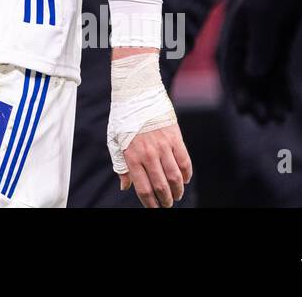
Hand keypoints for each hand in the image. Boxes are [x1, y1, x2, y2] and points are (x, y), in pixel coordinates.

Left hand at [106, 50, 191, 207]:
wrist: (137, 92)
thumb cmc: (123, 117)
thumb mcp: (114, 140)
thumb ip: (120, 165)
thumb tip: (124, 186)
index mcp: (132, 156)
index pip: (143, 188)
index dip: (150, 203)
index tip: (153, 208)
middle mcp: (148, 153)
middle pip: (161, 186)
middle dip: (165, 200)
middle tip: (167, 204)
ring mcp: (163, 145)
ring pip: (175, 177)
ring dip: (177, 190)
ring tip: (176, 195)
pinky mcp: (174, 137)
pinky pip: (185, 161)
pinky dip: (187, 174)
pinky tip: (185, 179)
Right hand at [219, 0, 301, 123]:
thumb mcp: (264, 15)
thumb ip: (260, 44)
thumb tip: (255, 73)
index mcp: (233, 39)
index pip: (232, 71)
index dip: (238, 91)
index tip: (245, 110)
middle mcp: (245, 48)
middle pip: (248, 81)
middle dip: (255, 101)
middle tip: (265, 121)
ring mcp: (261, 50)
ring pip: (264, 82)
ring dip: (269, 100)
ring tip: (278, 120)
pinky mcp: (278, 51)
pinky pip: (279, 76)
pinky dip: (282, 92)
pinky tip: (288, 108)